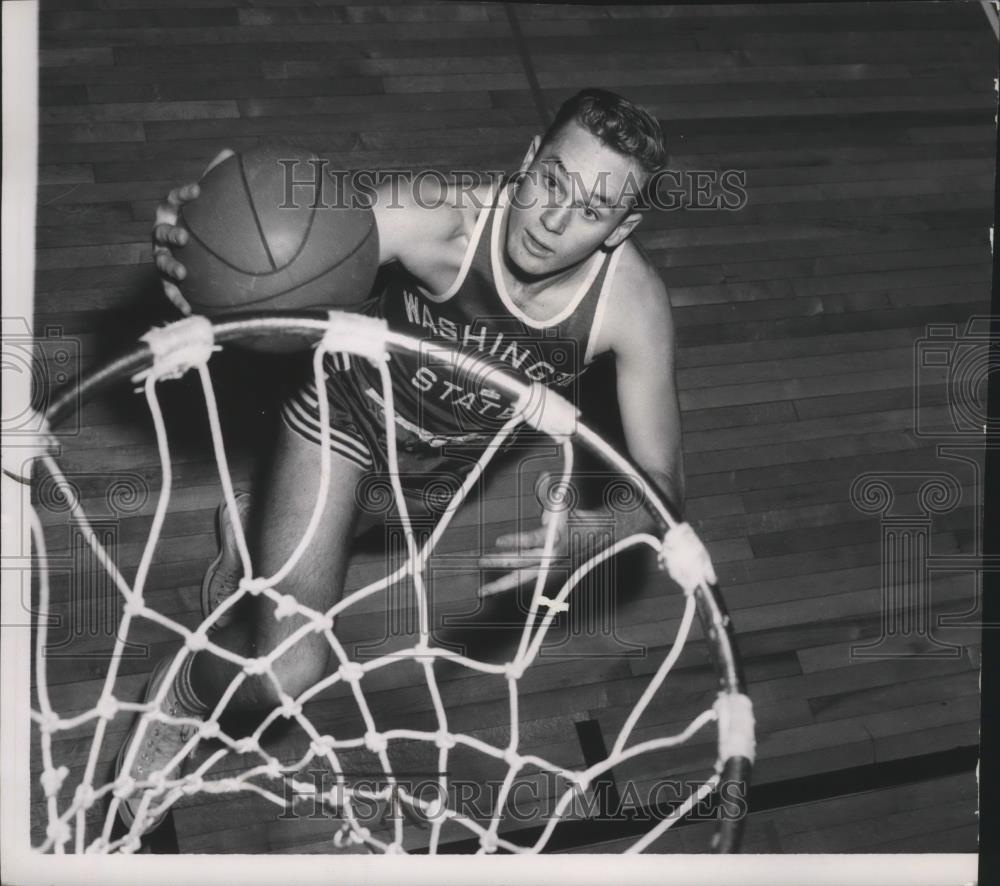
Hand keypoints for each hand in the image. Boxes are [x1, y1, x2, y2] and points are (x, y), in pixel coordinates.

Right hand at [152, 148, 233, 313]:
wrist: (205, 259)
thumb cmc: (209, 226)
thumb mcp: (215, 206)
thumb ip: (219, 181)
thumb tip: (229, 153)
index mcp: (174, 215)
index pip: (173, 200)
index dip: (183, 194)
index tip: (198, 190)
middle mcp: (164, 236)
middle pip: (160, 233)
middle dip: (170, 234)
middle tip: (184, 236)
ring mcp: (164, 259)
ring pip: (161, 262)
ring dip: (169, 267)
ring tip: (183, 274)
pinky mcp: (169, 283)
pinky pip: (171, 292)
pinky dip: (179, 300)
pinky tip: (191, 308)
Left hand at [477, 471, 578, 598]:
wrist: (584, 537)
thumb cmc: (567, 519)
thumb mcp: (559, 503)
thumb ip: (548, 491)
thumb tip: (544, 475)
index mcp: (553, 538)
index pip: (531, 541)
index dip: (514, 541)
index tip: (497, 542)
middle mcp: (548, 556)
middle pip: (521, 562)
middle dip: (500, 562)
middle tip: (481, 561)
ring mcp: (543, 567)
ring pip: (520, 579)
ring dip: (500, 585)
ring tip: (482, 590)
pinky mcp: (538, 572)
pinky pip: (520, 581)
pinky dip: (505, 586)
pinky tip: (490, 589)